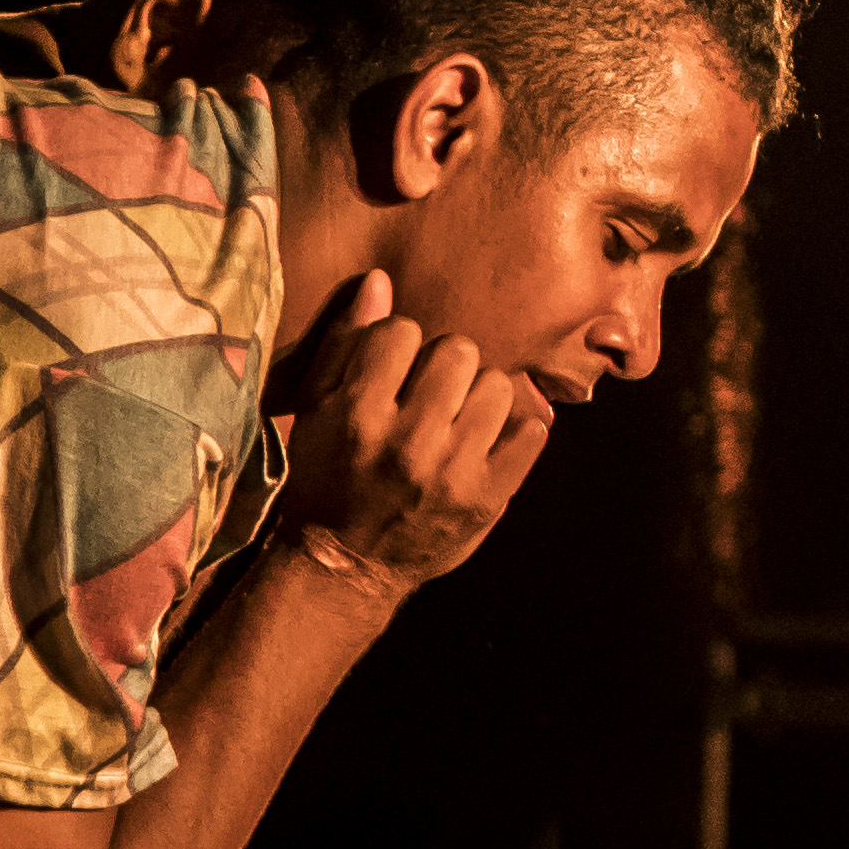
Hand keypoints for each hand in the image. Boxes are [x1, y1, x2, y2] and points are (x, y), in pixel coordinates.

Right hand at [278, 268, 550, 591]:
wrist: (344, 566)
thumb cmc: (325, 480)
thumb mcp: (316, 413)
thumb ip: (345, 346)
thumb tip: (379, 282)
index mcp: (356, 415)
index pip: (402, 332)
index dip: (398, 347)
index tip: (391, 373)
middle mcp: (407, 440)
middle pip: (458, 350)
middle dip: (445, 366)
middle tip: (431, 394)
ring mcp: (454, 471)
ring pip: (499, 385)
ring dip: (481, 396)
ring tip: (459, 419)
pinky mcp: (489, 497)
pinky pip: (532, 431)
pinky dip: (514, 433)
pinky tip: (484, 445)